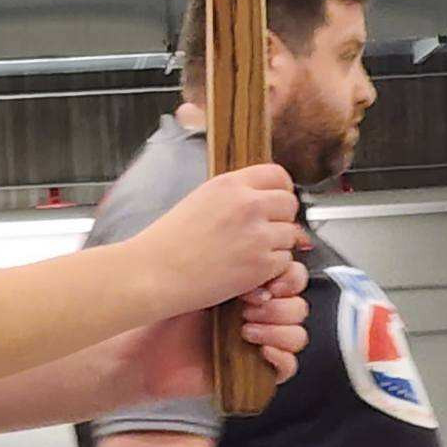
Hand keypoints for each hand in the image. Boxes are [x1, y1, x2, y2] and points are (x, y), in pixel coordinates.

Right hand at [136, 165, 303, 312]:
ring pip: (290, 236)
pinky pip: (284, 263)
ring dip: (276, 246)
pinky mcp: (261, 264)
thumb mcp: (199, 200)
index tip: (275, 202)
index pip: (278, 175)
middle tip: (264, 232)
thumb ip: (232, 196)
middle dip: (281, 219)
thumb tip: (261, 199)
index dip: (280, 190)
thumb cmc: (168, 243)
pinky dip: (271, 270)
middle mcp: (247, 205)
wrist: (155, 272)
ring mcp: (257, 235)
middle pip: (290, 204)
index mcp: (229, 185)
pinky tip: (247, 270)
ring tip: (249, 254)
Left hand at [138, 260, 307, 398]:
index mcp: (247, 285)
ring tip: (245, 326)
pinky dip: (280, 356)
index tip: (267, 277)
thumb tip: (257, 237)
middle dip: (280, 302)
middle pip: (298, 304)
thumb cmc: (165, 314)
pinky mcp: (256, 370)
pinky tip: (257, 348)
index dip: (287, 277)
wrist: (146, 350)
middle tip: (251, 302)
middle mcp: (256, 312)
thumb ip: (230, 258)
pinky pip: (288, 365)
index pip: (290, 276)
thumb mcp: (199, 277)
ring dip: (277, 328)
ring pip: (297, 334)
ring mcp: (259, 340)